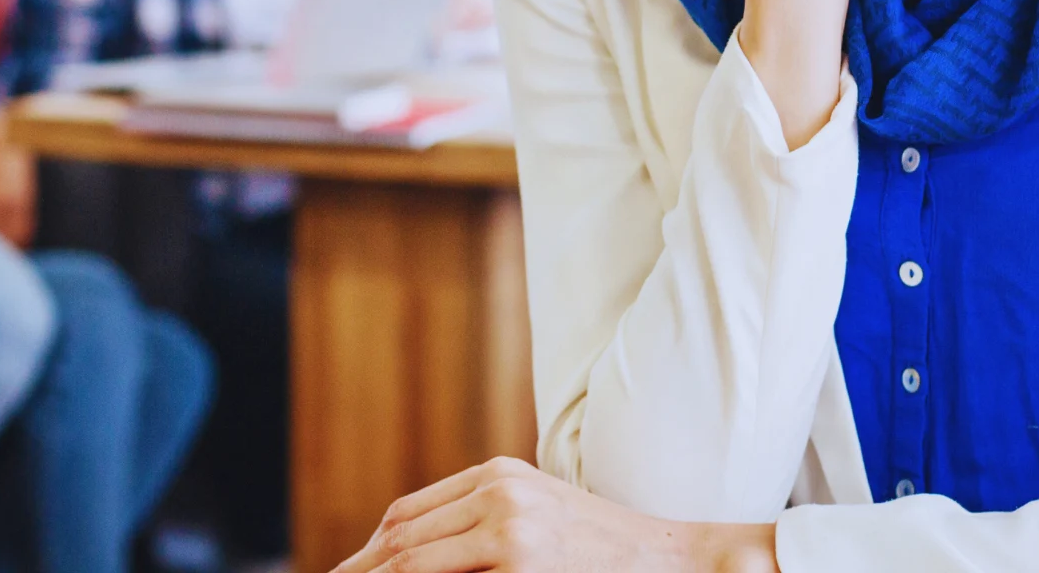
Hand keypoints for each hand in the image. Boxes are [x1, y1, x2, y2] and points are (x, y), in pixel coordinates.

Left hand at [330, 458, 775, 572]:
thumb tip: (417, 556)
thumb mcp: (541, 518)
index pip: (408, 515)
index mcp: (498, 475)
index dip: (369, 553)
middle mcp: (497, 492)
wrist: (677, 560)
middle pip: (400, 538)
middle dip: (361, 572)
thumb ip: (486, 523)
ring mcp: (508, 528)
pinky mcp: (518, 563)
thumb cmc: (609, 552)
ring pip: (411, 563)